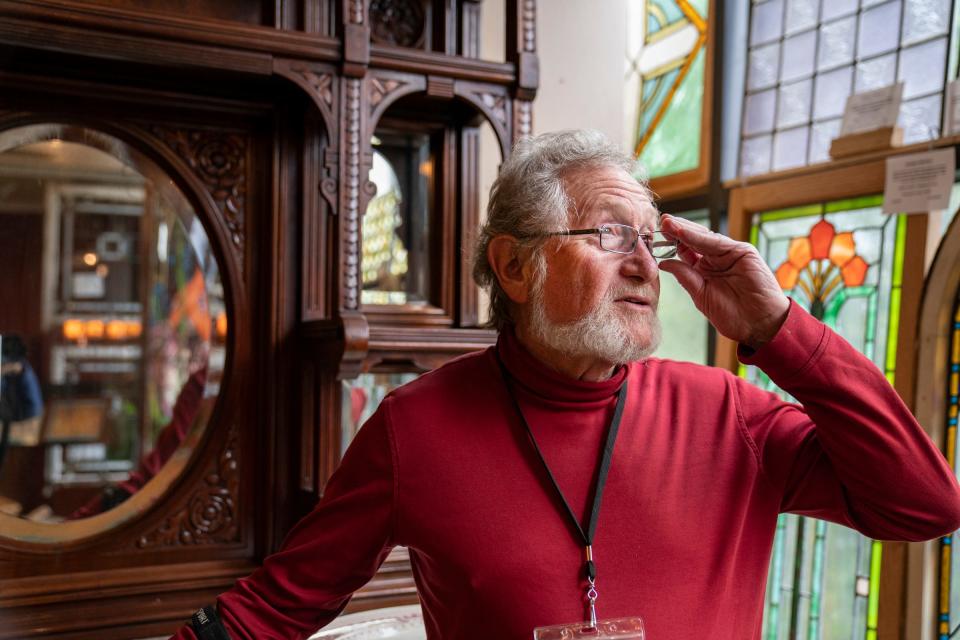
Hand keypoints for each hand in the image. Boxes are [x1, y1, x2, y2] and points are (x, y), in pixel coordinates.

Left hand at [658, 214, 789, 348]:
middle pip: (693, 240)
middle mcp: (717, 259)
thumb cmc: (733, 314)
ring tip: (668, 223)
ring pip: (703, 237)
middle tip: (660, 222)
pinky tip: (684, 232)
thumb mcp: (701, 295)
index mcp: (705, 270)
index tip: (654, 237)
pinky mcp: (742, 252)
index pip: (685, 251)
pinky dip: (699, 237)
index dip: (671, 243)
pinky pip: (717, 242)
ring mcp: (730, 254)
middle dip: (676, 231)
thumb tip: (663, 263)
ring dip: (685, 229)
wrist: (759, 324)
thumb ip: (685, 277)